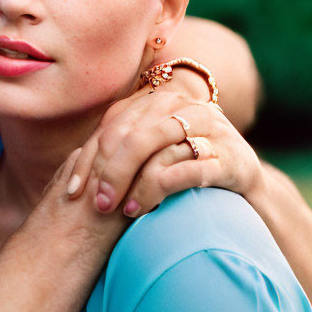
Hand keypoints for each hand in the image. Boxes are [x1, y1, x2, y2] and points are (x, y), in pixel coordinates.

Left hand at [65, 88, 261, 217]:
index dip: (89, 158)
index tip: (72, 190)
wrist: (242, 176)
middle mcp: (183, 107)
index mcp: (157, 101)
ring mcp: (209, 129)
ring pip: (157, 149)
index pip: (113, 126)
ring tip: (117, 209)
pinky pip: (188, 169)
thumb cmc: (182, 165)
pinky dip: (159, 189)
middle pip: (132, 136)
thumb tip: (69, 171)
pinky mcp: (230, 156)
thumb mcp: (148, 153)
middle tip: (95, 204)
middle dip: (109, 172)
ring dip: (133, 182)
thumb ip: (117, 151)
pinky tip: (143, 209)